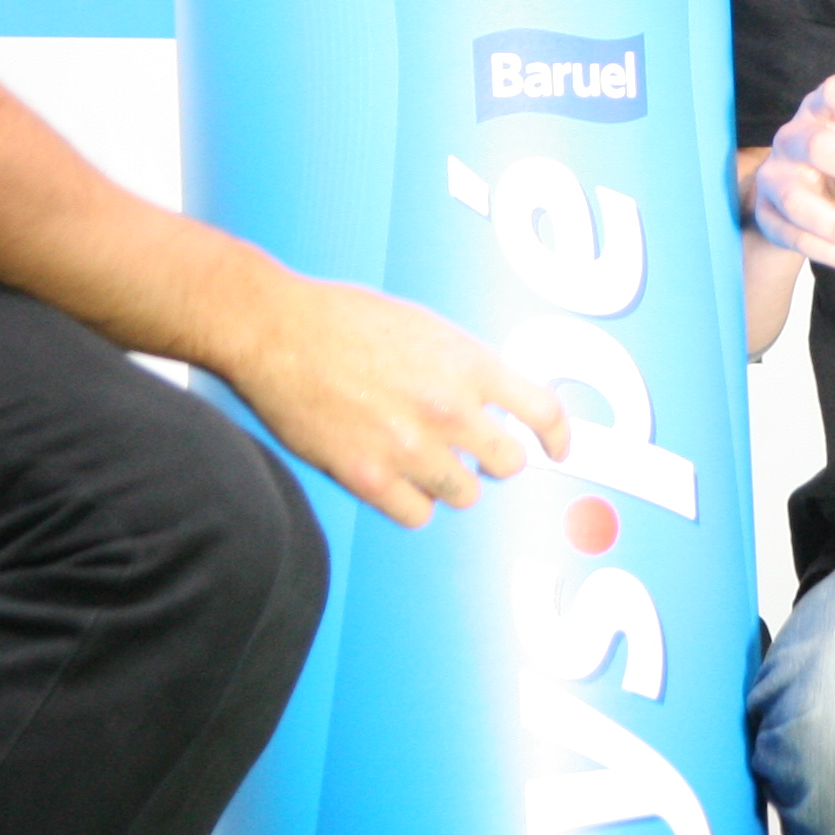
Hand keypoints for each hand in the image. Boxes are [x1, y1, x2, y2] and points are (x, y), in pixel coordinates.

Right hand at [223, 268, 568, 530]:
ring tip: (420, 459)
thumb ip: (464, 367)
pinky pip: (417, 515)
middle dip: (494, 460)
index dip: (558, 436)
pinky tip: (394, 477)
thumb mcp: (424, 326)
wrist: (276, 331)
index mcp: (467, 363)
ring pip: (463, 495)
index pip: (542, 411)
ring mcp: (411, 447)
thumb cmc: (342, 320)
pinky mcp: (370, 477)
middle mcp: (448, 409)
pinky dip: (411, 503)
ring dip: (449, 483)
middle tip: (473, 454)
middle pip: (507, 464)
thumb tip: (491, 401)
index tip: (557, 449)